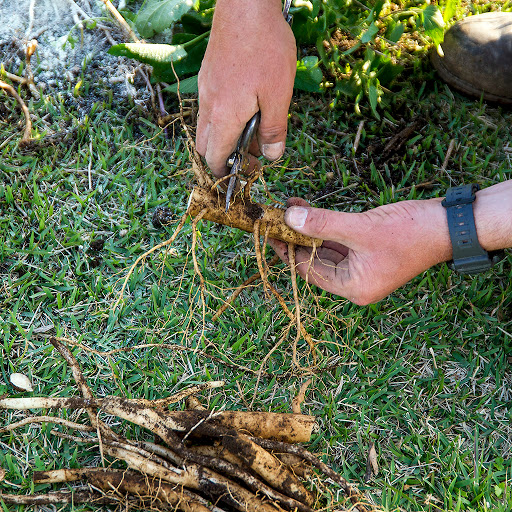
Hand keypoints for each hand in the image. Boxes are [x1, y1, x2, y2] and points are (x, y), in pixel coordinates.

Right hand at [196, 0, 295, 176]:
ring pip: (206, 126)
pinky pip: (209, 108)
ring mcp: (205, 90)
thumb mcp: (279, 94)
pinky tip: (245, 106)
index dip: (226, 173)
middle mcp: (208, 106)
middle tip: (247, 157)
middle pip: (204, 145)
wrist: (245, 5)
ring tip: (252, 129)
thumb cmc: (265, 48)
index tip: (244, 174)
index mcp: (224, 116)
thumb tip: (271, 156)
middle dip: (222, 158)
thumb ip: (274, 130)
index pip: (214, 157)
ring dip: (224, 137)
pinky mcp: (209, 76)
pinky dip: (223, 118)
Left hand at [270, 198, 452, 304]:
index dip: (287, 250)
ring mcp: (362, 267)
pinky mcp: (367, 251)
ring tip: (289, 208)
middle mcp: (355, 282)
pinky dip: (324, 226)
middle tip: (275, 218)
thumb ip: (323, 224)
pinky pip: (338, 240)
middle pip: (314, 260)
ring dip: (308, 228)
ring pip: (324, 248)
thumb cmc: (410, 233)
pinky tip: (308, 209)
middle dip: (295, 237)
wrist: (449, 225)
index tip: (270, 231)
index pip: (308, 271)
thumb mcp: (361, 228)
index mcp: (353, 287)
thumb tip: (289, 219)